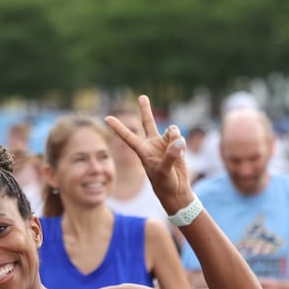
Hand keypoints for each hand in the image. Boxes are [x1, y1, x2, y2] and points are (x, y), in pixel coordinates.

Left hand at [104, 94, 191, 213]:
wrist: (176, 191)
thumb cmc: (165, 184)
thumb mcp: (164, 172)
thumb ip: (170, 156)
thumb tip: (177, 141)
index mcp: (142, 151)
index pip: (127, 137)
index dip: (118, 127)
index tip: (107, 118)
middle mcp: (152, 144)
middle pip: (147, 123)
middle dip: (145, 109)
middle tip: (141, 97)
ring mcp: (164, 144)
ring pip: (171, 130)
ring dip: (174, 136)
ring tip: (176, 149)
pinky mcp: (176, 146)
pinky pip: (179, 137)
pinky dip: (181, 143)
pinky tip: (181, 152)